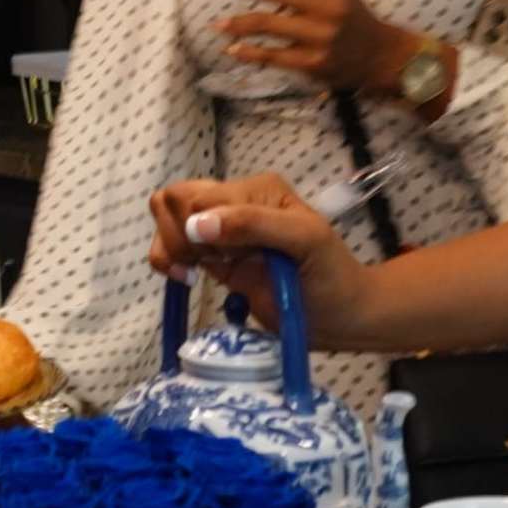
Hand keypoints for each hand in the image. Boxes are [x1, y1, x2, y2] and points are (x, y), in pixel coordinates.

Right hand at [146, 174, 378, 335]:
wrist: (341, 318)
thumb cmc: (331, 276)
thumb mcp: (304, 241)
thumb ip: (253, 225)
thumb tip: (196, 225)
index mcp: (256, 190)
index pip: (197, 196)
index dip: (195, 226)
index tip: (217, 258)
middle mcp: (234, 203)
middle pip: (174, 200)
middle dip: (178, 235)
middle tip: (202, 265)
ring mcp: (221, 231)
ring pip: (165, 218)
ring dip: (169, 246)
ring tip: (193, 272)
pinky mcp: (214, 258)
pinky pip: (171, 246)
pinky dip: (167, 260)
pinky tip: (187, 278)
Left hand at [205, 0, 409, 93]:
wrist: (380, 55)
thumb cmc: (350, 16)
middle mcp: (326, 8)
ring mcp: (319, 38)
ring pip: (269, 25)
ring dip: (238, 23)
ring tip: (217, 22)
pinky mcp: (314, 63)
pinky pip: (274, 56)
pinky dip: (251, 52)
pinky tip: (233, 48)